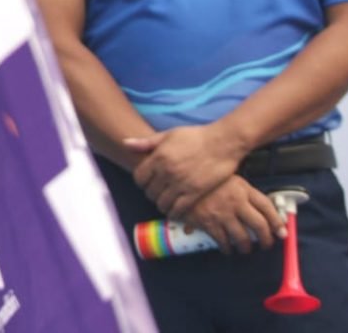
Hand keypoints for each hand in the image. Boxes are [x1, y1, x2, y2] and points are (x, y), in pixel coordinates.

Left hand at [127, 123, 244, 215]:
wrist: (223, 143)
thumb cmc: (195, 136)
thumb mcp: (168, 135)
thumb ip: (146, 143)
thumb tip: (124, 143)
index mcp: (158, 157)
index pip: (139, 178)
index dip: (141, 182)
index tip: (147, 183)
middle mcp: (167, 171)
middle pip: (149, 192)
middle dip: (151, 194)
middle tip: (157, 194)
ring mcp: (181, 183)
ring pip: (162, 203)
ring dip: (162, 205)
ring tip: (166, 202)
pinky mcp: (195, 193)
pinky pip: (179, 209)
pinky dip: (174, 212)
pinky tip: (176, 211)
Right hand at [176, 176, 283, 253]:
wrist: (178, 179)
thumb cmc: (204, 179)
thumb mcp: (227, 178)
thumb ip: (242, 191)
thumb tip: (259, 208)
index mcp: (242, 188)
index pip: (268, 207)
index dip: (278, 222)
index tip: (282, 232)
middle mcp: (236, 201)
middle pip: (260, 226)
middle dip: (266, 240)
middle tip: (266, 244)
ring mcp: (223, 213)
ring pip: (243, 238)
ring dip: (246, 247)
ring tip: (245, 249)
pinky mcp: (209, 222)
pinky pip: (223, 241)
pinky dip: (227, 248)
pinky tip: (227, 248)